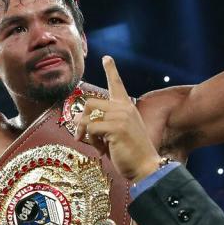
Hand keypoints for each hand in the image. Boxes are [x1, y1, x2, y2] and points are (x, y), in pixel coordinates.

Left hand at [73, 56, 162, 183]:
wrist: (145, 166)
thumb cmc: (129, 153)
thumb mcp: (115, 134)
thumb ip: (100, 124)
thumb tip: (77, 121)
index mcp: (126, 107)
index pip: (117, 84)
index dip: (111, 70)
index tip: (106, 58)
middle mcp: (124, 108)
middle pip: (90, 103)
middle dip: (80, 121)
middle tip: (79, 136)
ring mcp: (120, 116)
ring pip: (88, 117)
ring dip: (84, 133)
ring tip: (93, 144)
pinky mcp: (116, 127)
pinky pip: (90, 128)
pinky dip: (90, 140)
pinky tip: (102, 149)